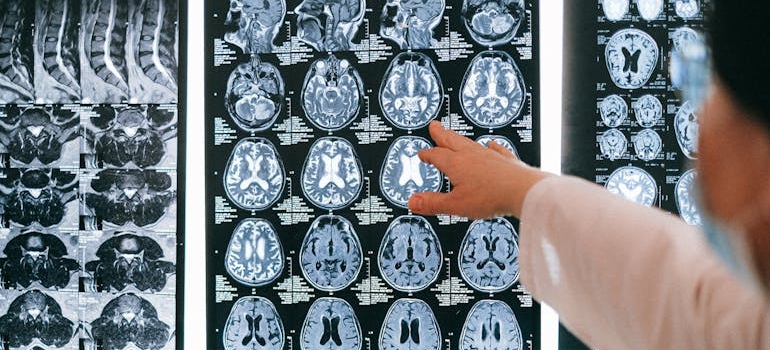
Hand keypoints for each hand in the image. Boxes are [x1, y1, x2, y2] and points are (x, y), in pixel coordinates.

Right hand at [408, 121, 549, 218]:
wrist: (522, 190)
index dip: (428, 154)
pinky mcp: (506, 160)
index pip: (437, 156)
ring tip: (456, 135)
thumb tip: (413, 202)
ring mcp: (490, 156)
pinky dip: (491, 147)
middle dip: (441, 135)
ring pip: (470, 143)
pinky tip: (492, 145)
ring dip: (460, 138)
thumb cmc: (491, 196)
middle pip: (452, 141)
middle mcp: (472, 155)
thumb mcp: (456, 205)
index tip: (422, 153)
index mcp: (456, 164)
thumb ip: (433, 203)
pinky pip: (496, 149)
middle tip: (434, 126)